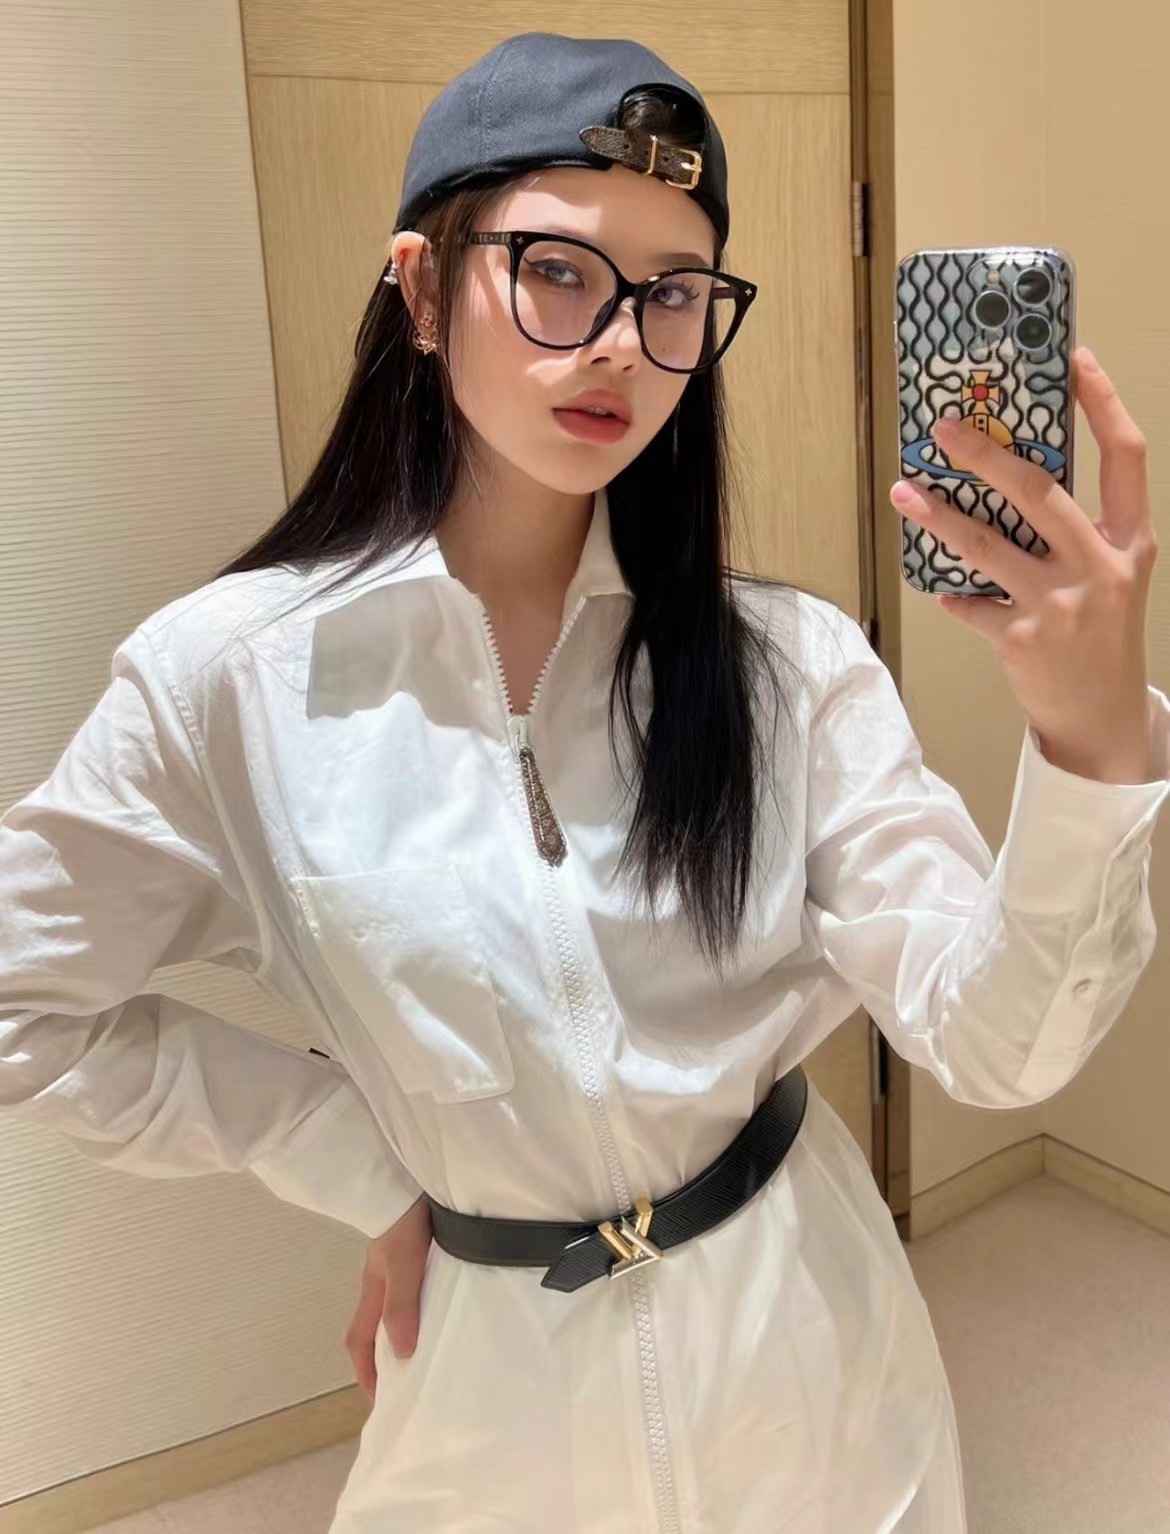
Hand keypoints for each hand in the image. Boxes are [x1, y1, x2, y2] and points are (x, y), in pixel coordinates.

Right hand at [345, 1194, 432, 1400]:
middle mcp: (380, 1282)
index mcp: (373, 1290)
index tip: (382, 1399)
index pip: (360, 1341)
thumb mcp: (403, 1265)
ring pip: (393, 1310)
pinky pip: (411, 1291)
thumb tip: (402, 1354)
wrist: (403, 1178)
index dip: (367, 1373)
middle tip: (410, 1382)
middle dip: (386, 1359)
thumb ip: (401, 1305)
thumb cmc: (402, 1220)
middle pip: (375, 1330)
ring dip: (404, 1333)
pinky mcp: (410, 1251)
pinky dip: (419, 1308)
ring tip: (428, 1352)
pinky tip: (439, 1309)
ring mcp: (393, 1266)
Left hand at [889, 347, 1159, 782]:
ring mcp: (1063, 603)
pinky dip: (952, 593)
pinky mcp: (1025, 638)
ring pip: (988, 545)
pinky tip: (941, 587)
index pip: (1125, 456)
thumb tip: (1008, 472)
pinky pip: (970, 603)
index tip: (1073, 358)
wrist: (1101, 714)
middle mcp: (1103, 566)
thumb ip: (1075, 528)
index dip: (1102, 403)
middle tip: (944, 428)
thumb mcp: (1110, 572)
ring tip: (904, 491)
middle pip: (1039, 491)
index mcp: (1131, 539)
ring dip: (939, 515)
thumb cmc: (1099, 631)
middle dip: (985, 454)